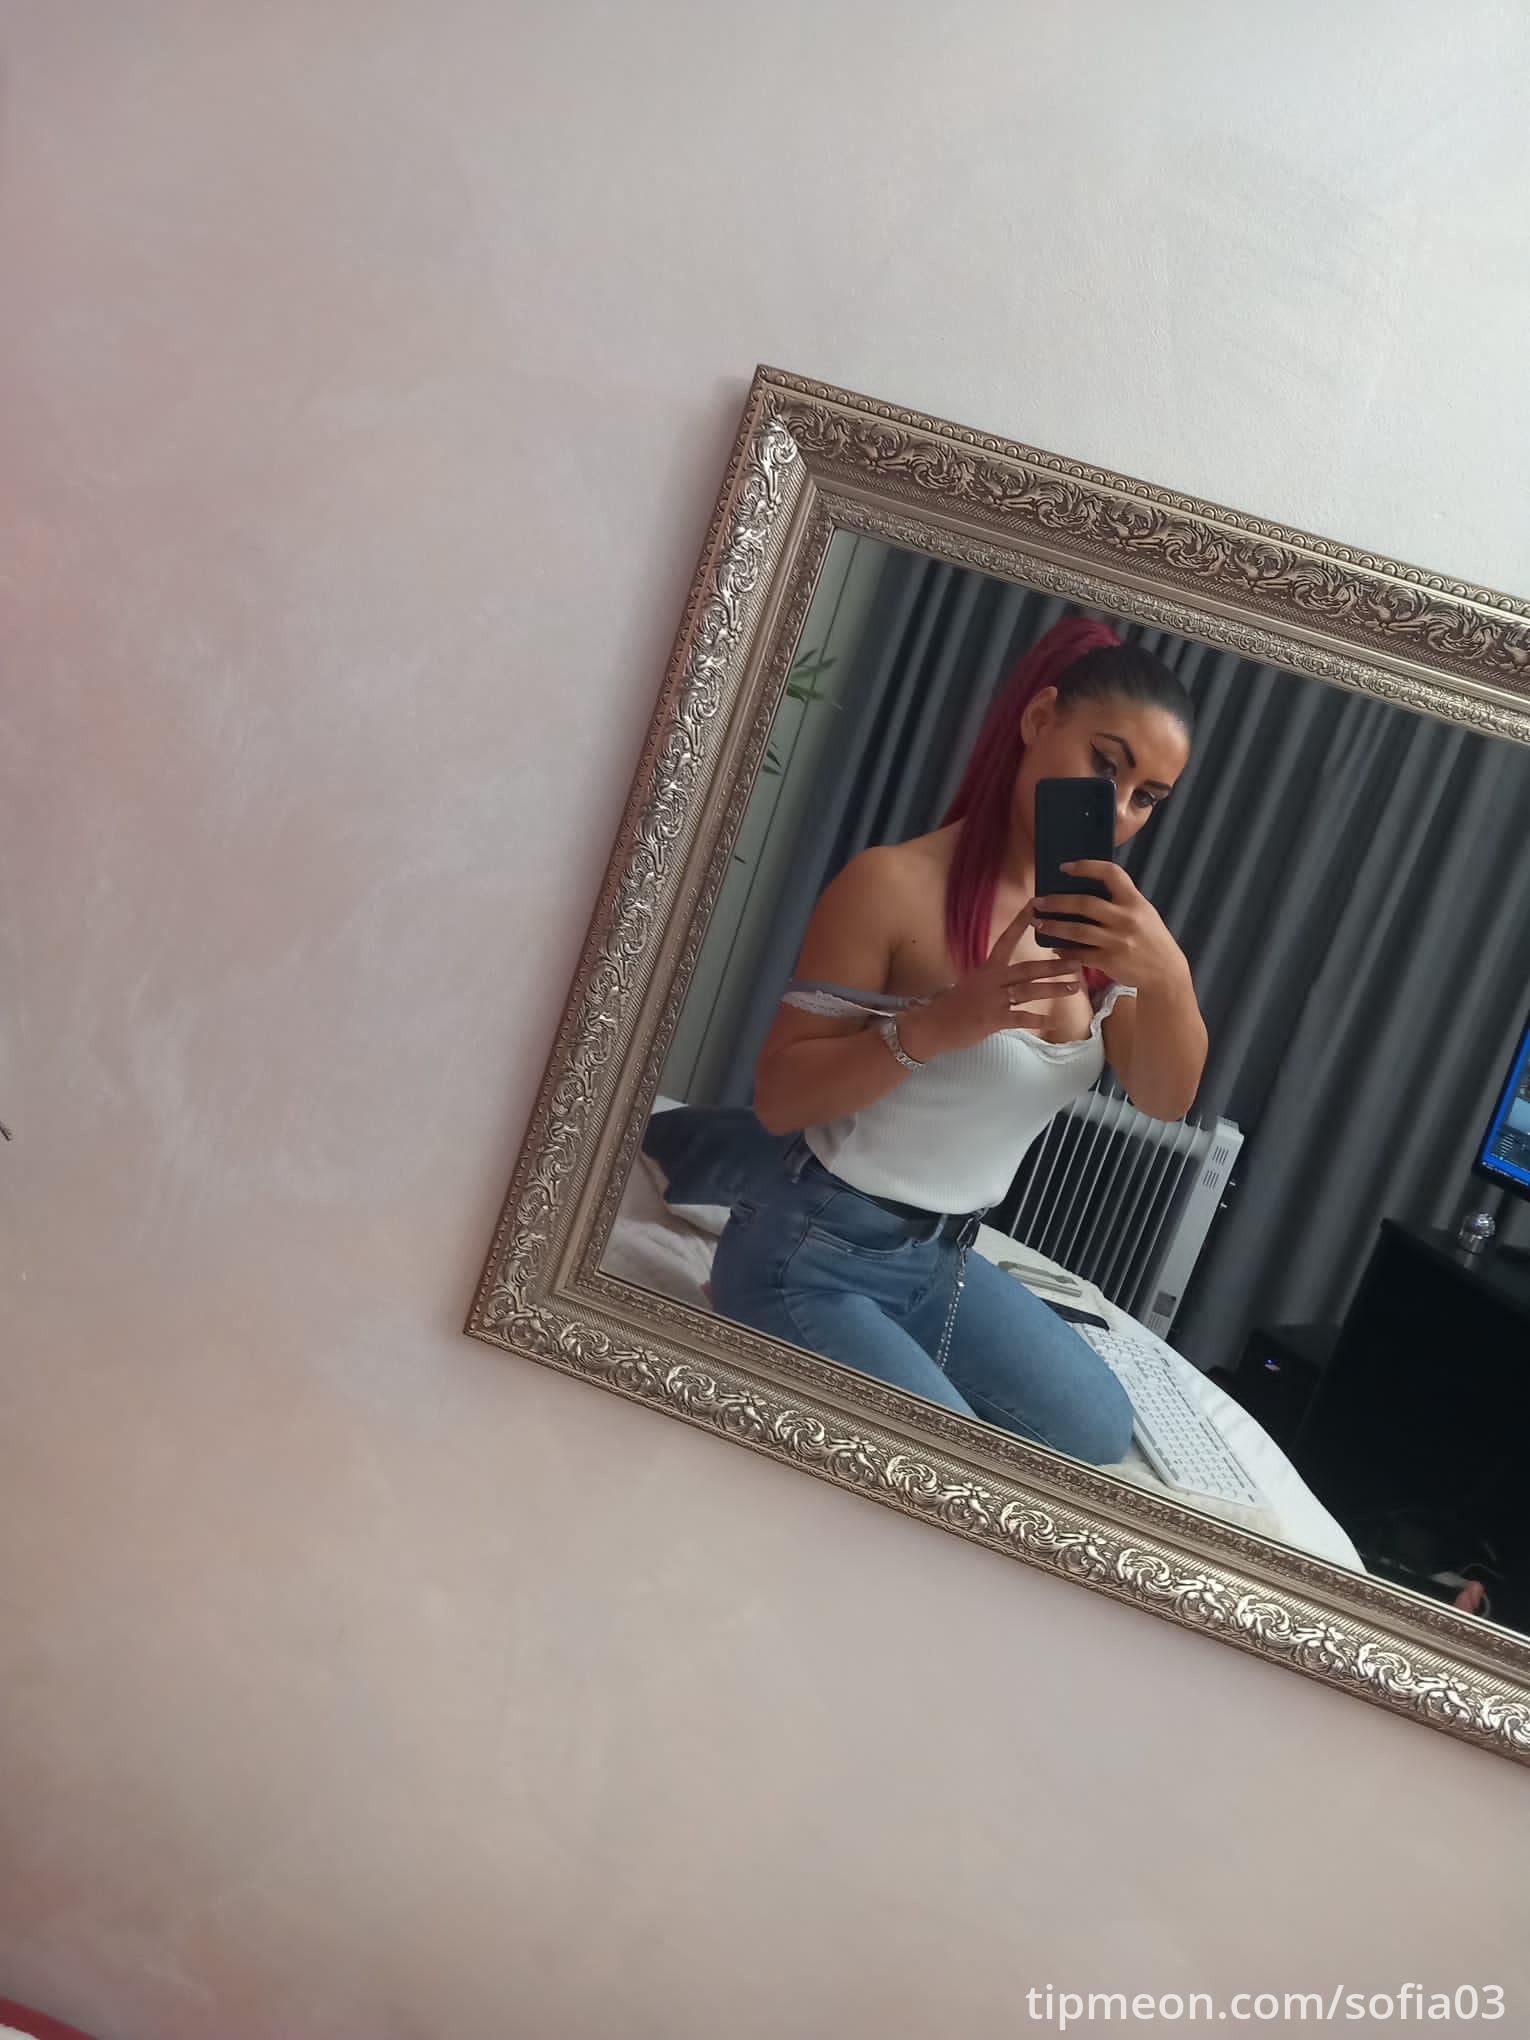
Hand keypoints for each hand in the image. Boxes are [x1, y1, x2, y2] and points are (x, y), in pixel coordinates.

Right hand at [899, 904, 1084, 1059]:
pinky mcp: (993, 1020)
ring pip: (1028, 991)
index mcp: (986, 969)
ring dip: (1053, 989)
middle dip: (1054, 965)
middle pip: (1027, 969)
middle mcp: (991, 980)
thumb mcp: (971, 983)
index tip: (1035, 906)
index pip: (1005, 940)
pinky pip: (1020, 1018)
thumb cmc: (951, 1005)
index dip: (1020, 923)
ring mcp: (993, 1000)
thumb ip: (991, 978)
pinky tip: (1053, 1022)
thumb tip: (1007, 974)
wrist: (932, 1025)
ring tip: (1074, 987)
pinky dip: (1038, 1021)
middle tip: (1077, 962)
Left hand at [1033, 862, 1188, 994]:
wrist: (1165, 971)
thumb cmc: (1149, 938)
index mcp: (1135, 901)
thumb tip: (1083, 889)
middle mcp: (1126, 919)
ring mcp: (1117, 941)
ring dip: (1053, 925)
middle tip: (1038, 901)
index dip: (1087, 867)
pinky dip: (1064, 950)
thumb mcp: (1142, 912)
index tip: (1065, 867)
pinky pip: (1079, 954)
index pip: (1111, 874)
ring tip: (1037, 922)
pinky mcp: (1109, 961)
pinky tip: (1053, 946)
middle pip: (1085, 903)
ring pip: (1077, 930)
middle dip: (1057, 901)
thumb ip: (1119, 900)